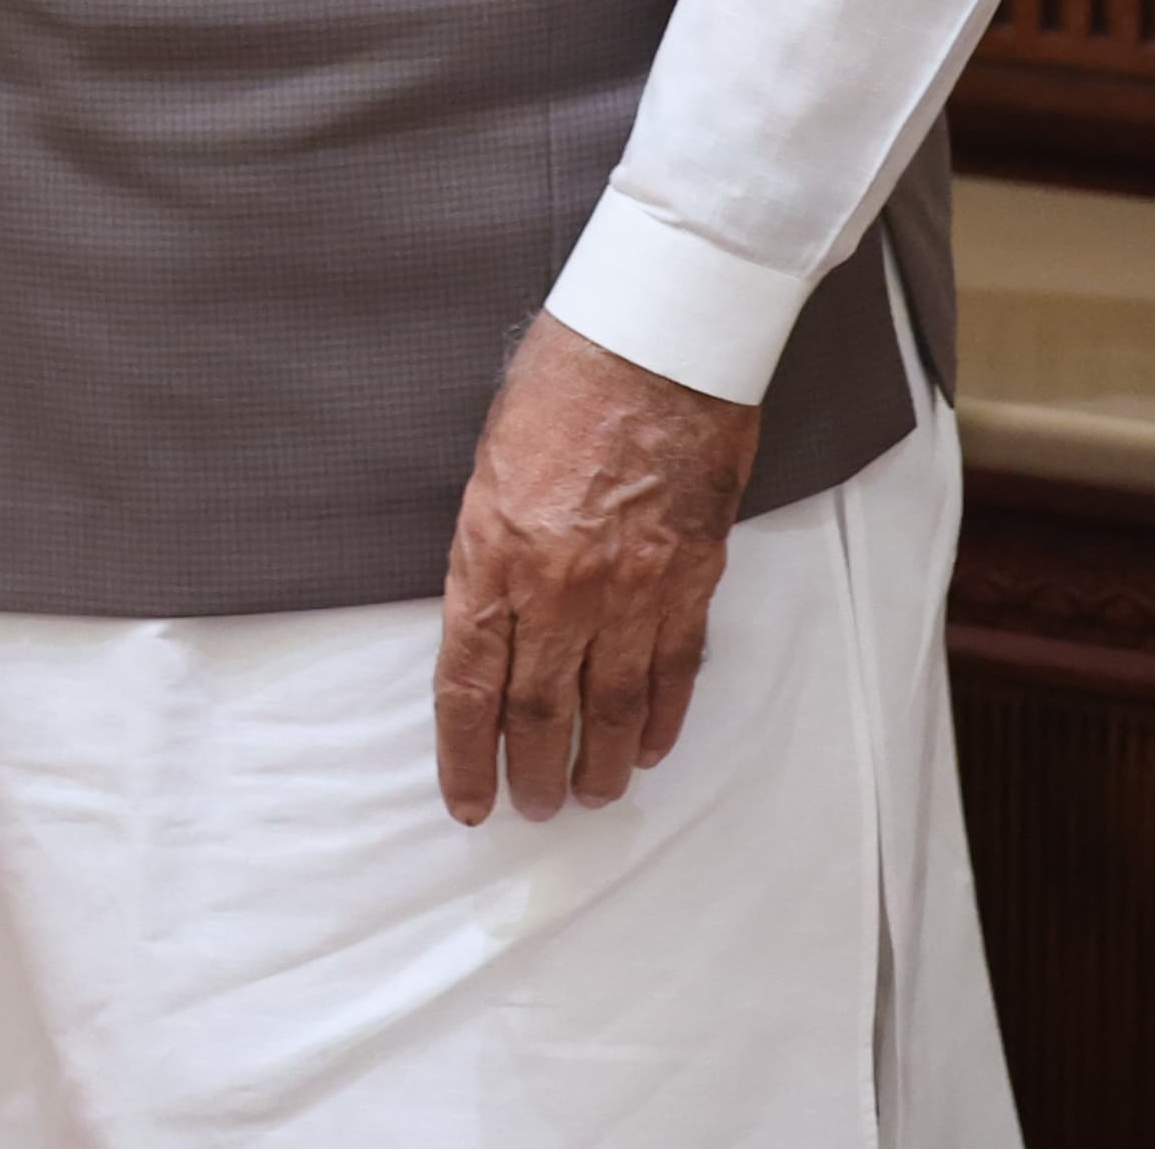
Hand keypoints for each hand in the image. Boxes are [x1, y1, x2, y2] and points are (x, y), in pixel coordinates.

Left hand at [433, 312, 760, 825]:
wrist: (654, 346)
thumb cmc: (563, 383)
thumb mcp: (492, 464)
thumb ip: (491, 547)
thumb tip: (492, 615)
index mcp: (492, 552)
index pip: (468, 681)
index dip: (465, 750)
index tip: (466, 796)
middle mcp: (558, 586)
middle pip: (539, 710)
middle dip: (530, 772)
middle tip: (529, 808)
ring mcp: (630, 589)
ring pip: (610, 706)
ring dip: (598, 763)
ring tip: (589, 796)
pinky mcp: (689, 581)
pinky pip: (673, 672)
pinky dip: (658, 719)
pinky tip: (645, 746)